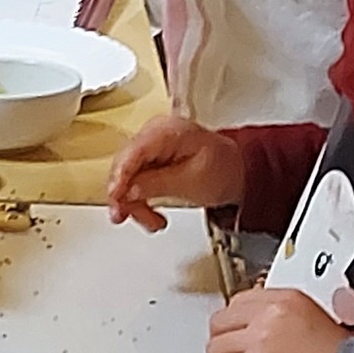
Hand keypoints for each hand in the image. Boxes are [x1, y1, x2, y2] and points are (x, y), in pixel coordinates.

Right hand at [107, 115, 246, 232]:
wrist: (237, 172)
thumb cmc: (224, 168)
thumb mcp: (192, 180)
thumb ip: (157, 183)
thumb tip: (129, 190)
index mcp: (166, 131)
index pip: (133, 151)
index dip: (120, 176)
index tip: (116, 197)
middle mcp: (152, 135)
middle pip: (124, 165)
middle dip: (125, 195)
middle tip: (125, 215)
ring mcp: (150, 148)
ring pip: (126, 177)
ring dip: (133, 202)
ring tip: (150, 221)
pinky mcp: (149, 161)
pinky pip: (134, 181)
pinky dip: (139, 200)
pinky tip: (149, 214)